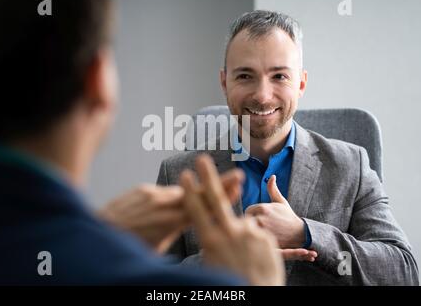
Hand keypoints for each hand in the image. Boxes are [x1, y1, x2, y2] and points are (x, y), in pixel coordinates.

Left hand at [98, 170, 244, 253]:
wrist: (96, 231)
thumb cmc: (127, 247)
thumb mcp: (156, 249)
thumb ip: (174, 232)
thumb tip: (191, 226)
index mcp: (169, 222)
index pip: (203, 205)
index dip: (222, 195)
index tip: (237, 185)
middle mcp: (163, 204)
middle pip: (197, 191)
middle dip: (217, 183)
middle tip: (236, 175)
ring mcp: (152, 193)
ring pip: (180, 191)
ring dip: (192, 192)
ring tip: (206, 191)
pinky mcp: (142, 188)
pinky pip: (163, 191)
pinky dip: (170, 197)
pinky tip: (168, 206)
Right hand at [180, 155, 284, 285]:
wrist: (258, 295)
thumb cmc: (229, 284)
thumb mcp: (212, 264)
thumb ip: (211, 242)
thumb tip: (209, 231)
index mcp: (211, 240)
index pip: (196, 210)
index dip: (190, 191)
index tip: (185, 175)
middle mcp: (229, 233)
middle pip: (216, 198)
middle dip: (208, 177)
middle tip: (201, 159)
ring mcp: (249, 233)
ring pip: (242, 223)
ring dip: (242, 236)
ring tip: (246, 257)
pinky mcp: (266, 238)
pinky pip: (256, 233)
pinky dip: (255, 242)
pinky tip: (256, 259)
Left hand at [245, 175, 316, 260]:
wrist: (299, 233)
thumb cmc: (288, 217)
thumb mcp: (281, 201)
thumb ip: (273, 189)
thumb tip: (271, 176)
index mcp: (262, 208)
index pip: (248, 211)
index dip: (253, 215)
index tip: (261, 218)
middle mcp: (260, 218)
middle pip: (245, 221)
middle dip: (251, 224)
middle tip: (261, 227)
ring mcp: (261, 231)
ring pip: (248, 231)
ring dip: (253, 232)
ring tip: (263, 233)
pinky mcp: (262, 242)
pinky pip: (253, 240)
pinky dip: (256, 240)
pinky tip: (264, 239)